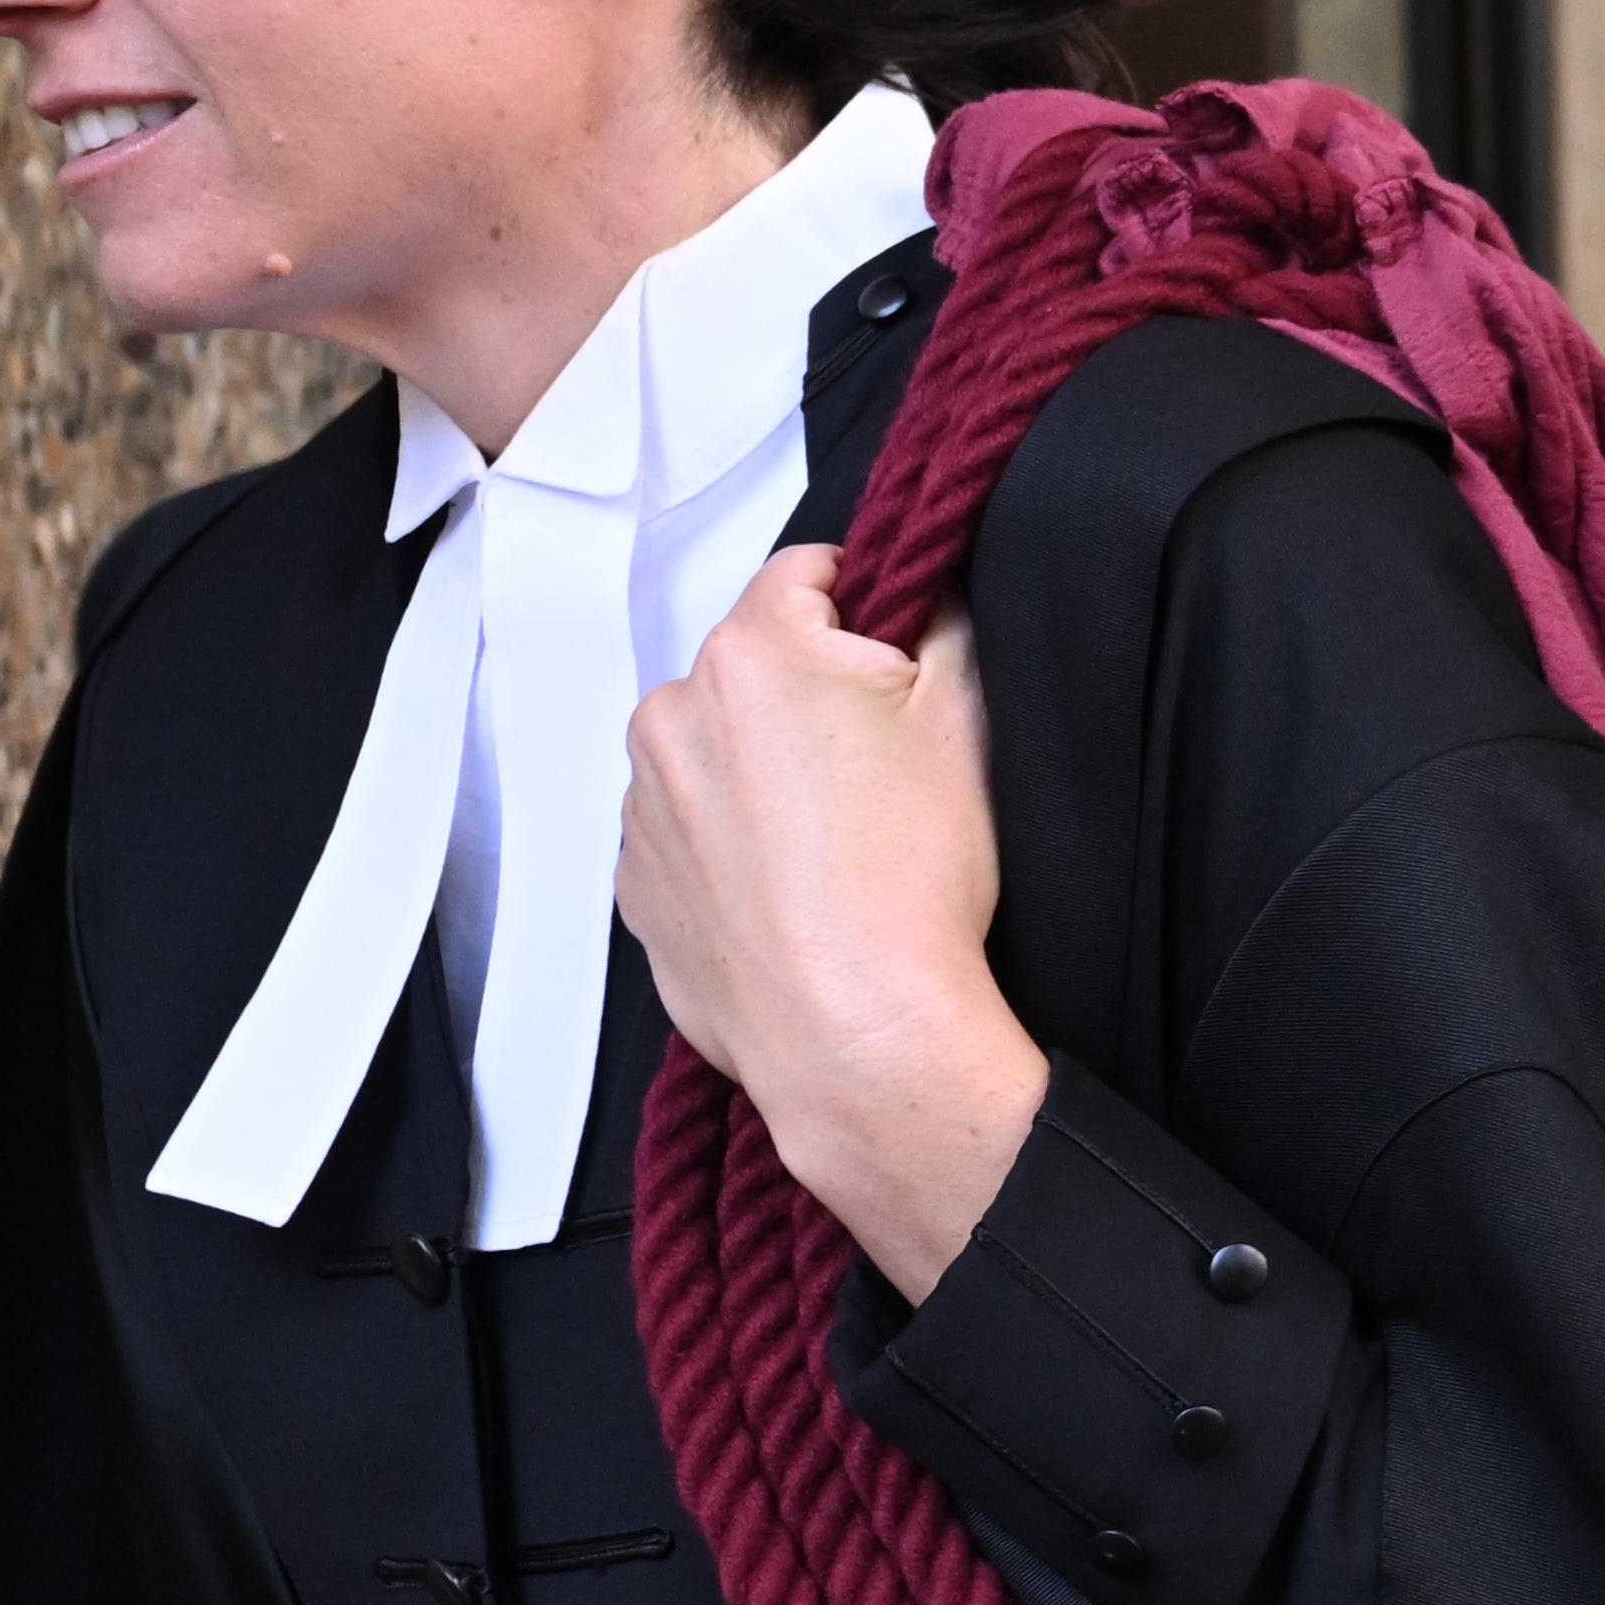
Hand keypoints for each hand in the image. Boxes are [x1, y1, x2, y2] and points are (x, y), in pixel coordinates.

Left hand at [618, 544, 1045, 1301]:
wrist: (855, 1031)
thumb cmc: (907, 883)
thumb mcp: (967, 717)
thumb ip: (946, 619)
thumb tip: (927, 592)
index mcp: (751, 654)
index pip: (808, 573)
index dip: (869, 603)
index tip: (901, 659)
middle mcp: (672, 717)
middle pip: (755, 664)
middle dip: (813, 693)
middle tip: (884, 764)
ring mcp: (643, 806)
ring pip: (716, 748)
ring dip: (765, 768)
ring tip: (839, 840)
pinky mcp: (637, 883)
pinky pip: (689, 828)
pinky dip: (734, 841)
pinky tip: (797, 886)